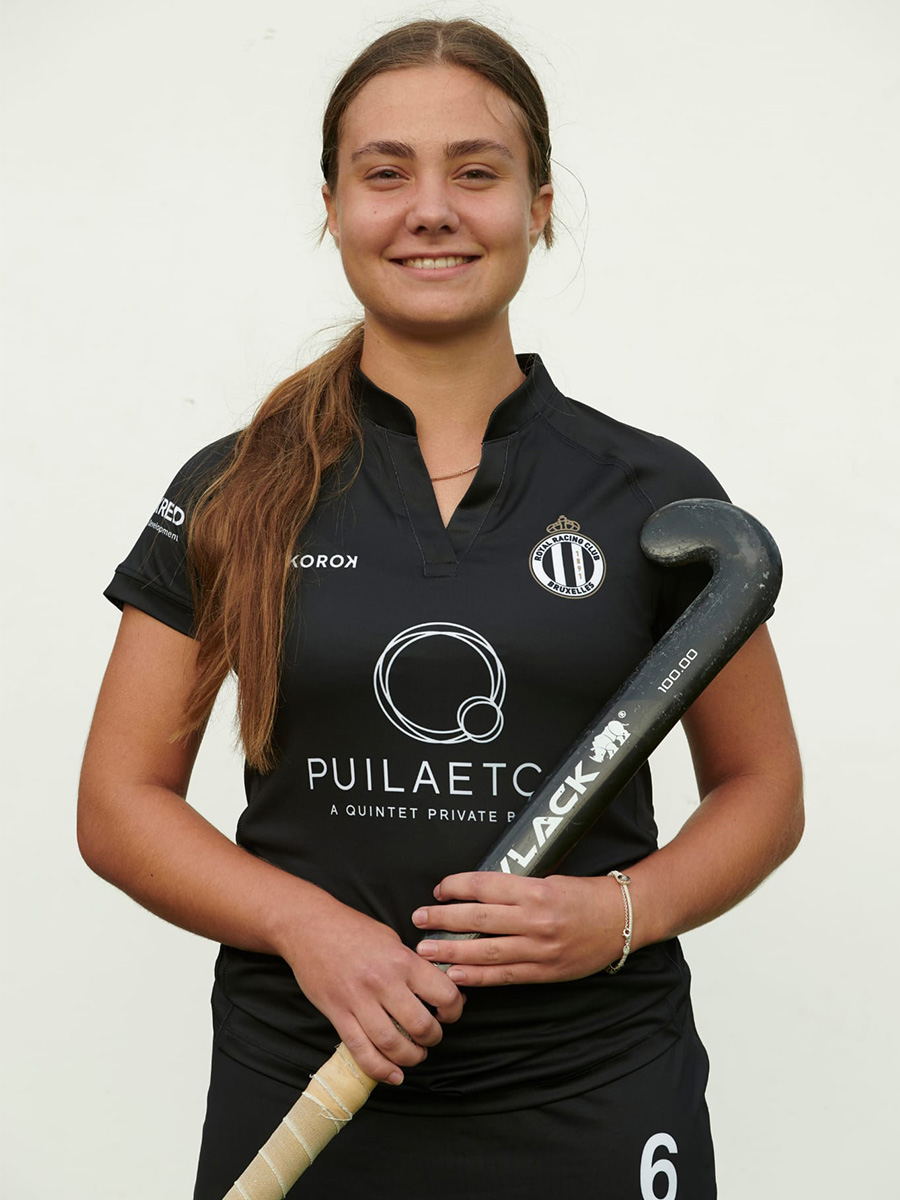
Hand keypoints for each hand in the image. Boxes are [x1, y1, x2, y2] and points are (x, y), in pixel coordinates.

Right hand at [276, 892, 464, 1085]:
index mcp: (402, 960)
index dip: (454, 1010)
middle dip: (433, 1038)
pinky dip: (381, 1069)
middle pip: (421, 1025)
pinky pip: (361, 1051)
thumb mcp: (391, 938)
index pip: (444, 993)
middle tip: (431, 1037)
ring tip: (414, 1055)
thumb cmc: (352, 929)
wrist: (308, 926)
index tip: (448, 1013)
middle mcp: (383, 982)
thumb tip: (439, 987)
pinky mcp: (337, 1014)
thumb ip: (413, 964)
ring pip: (393, 1044)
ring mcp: (358, 1000)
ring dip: (410, 1057)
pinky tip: (394, 1075)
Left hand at [412, 872, 626, 985]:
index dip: (456, 887)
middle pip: (478, 919)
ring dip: (452, 951)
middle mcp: (535, 919)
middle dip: (443, 919)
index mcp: (535, 890)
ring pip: (487, 951)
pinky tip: (455, 975)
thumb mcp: (550, 879)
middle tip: (418, 919)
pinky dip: (478, 977)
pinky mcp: (546, 971)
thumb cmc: (585, 895)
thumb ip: (516, 888)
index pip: (484, 886)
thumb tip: (476, 893)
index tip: (439, 890)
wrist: (623, 919)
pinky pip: (505, 975)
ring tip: (426, 950)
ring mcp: (540, 948)